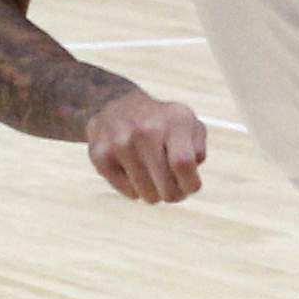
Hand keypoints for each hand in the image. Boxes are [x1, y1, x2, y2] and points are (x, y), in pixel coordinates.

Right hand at [86, 89, 208, 203]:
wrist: (114, 104)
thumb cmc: (160, 123)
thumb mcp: (187, 124)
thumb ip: (198, 149)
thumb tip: (190, 171)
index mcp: (173, 121)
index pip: (183, 164)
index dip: (191, 184)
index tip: (190, 186)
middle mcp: (145, 130)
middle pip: (167, 187)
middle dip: (174, 194)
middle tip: (172, 186)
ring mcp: (120, 143)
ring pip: (147, 195)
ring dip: (154, 193)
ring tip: (152, 175)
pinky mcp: (100, 155)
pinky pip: (129, 193)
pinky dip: (135, 189)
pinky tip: (134, 172)